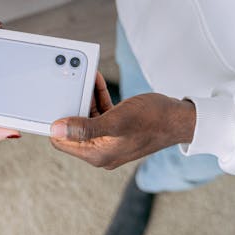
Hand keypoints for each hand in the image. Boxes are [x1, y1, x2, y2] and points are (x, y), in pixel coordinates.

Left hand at [50, 74, 195, 168]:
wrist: (180, 119)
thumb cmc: (152, 119)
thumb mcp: (116, 120)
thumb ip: (85, 128)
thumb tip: (56, 130)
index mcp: (97, 155)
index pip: (62, 142)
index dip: (56, 124)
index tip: (54, 103)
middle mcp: (101, 151)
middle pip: (72, 130)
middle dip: (71, 107)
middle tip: (71, 86)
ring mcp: (109, 141)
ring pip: (86, 119)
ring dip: (84, 99)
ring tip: (86, 79)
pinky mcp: (117, 130)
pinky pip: (99, 114)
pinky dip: (97, 99)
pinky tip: (96, 82)